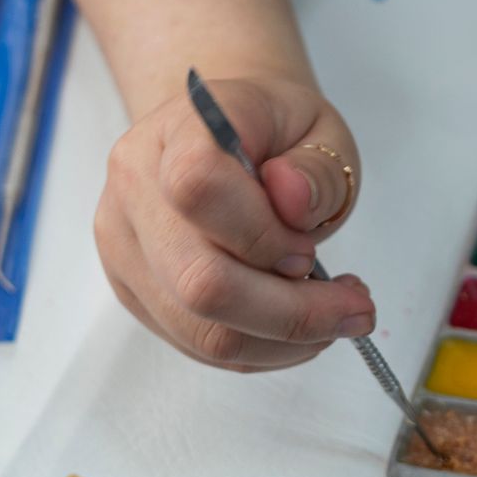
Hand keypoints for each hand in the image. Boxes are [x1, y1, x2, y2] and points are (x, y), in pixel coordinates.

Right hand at [94, 72, 376, 371]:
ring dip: (280, 339)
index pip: (197, 186)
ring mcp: (125, 245)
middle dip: (289, 311)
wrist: (231, 132)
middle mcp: (135, 188)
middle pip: (197, 281)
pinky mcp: (133, 288)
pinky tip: (295, 320)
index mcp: (177, 129)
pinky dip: (259, 347)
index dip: (262, 233)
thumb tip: (293, 201)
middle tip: (352, 306)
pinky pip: (195, 343)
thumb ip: (317, 167)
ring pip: (198, 328)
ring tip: (333, 315)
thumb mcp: (321, 130)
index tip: (309, 247)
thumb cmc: (278, 132)